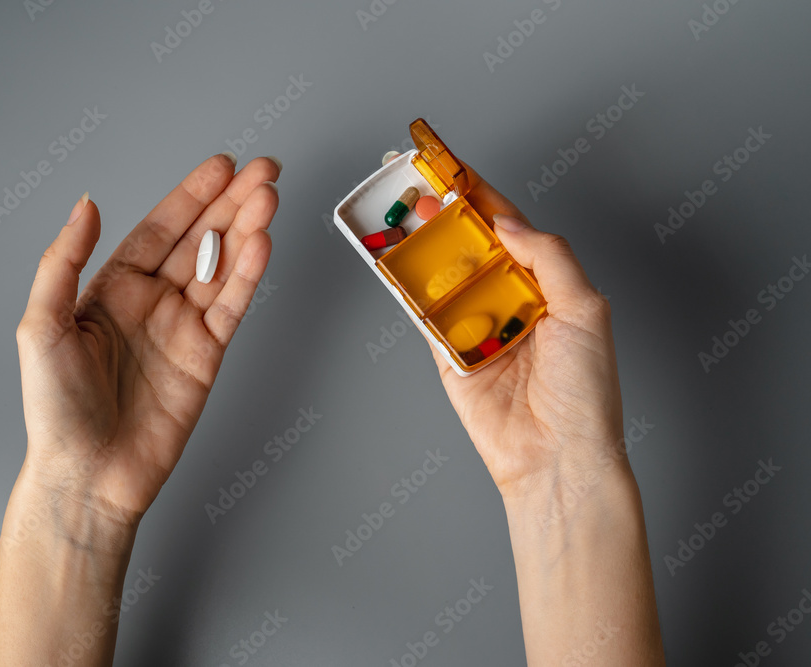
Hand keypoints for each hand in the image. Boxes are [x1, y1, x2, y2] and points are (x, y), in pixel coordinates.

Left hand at [15, 153, 280, 527]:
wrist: (89, 475)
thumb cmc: (56, 409)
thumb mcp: (41, 326)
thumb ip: (62, 261)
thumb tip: (86, 204)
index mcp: (112, 289)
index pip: (160, 230)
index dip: (192, 196)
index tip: (222, 167)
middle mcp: (151, 302)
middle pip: (200, 240)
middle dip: (233, 203)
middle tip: (265, 170)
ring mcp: (183, 328)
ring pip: (223, 267)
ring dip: (248, 231)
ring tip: (271, 197)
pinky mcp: (208, 356)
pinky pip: (232, 307)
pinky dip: (249, 275)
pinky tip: (263, 244)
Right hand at [428, 175, 624, 500]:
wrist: (557, 457)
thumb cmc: (585, 391)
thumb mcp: (586, 309)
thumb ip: (549, 256)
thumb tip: (505, 221)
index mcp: (546, 284)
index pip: (507, 226)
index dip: (479, 194)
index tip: (450, 165)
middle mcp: (509, 300)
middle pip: (468, 245)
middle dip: (442, 214)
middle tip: (414, 187)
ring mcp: (475, 326)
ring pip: (442, 276)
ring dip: (421, 247)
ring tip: (399, 216)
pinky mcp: (448, 355)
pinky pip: (423, 316)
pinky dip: (407, 291)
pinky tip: (394, 264)